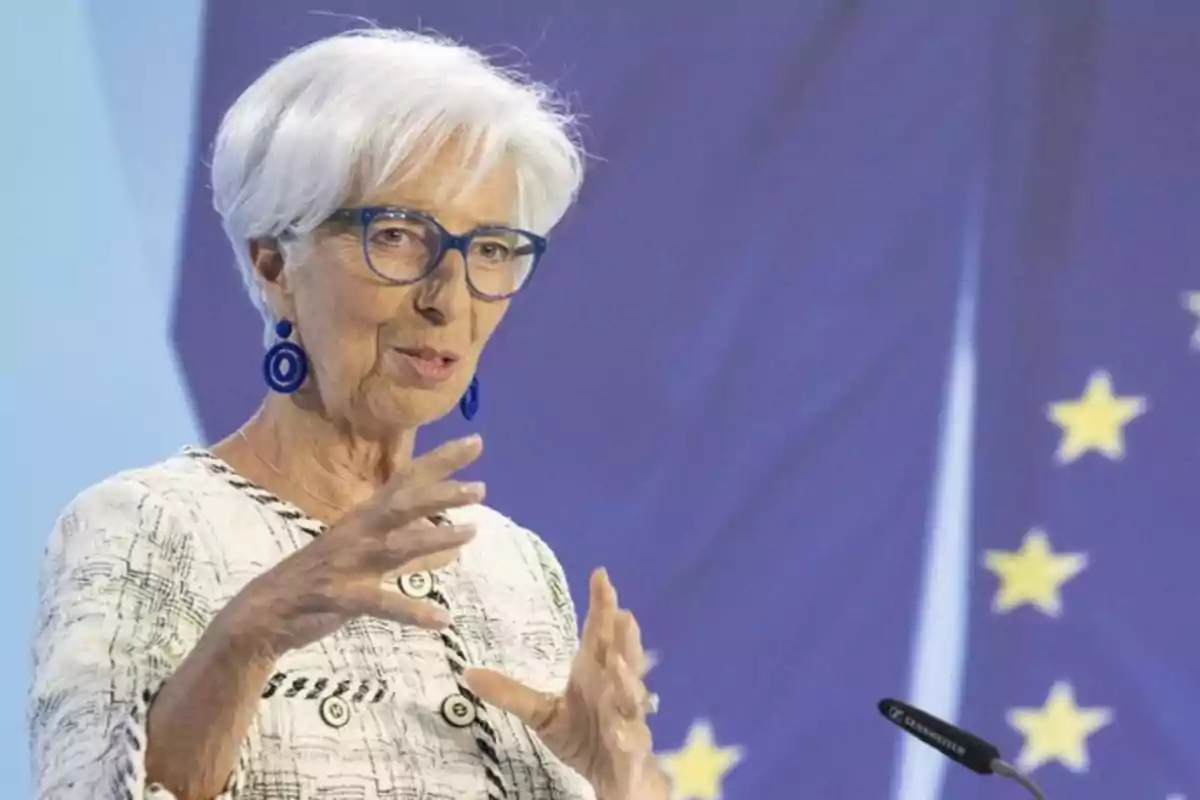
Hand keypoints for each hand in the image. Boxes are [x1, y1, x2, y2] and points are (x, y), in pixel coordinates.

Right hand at [229, 435, 485, 659]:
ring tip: (470, 534)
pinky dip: (412, 611)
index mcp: (365, 517)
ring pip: (396, 546)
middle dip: (440, 493)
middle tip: (480, 488)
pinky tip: (441, 619)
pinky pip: (382, 604)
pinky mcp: (340, 597)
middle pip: (403, 505)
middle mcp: (358, 532)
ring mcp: (348, 563)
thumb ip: (405, 542)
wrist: (263, 612)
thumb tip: (448, 537)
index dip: (441, 460)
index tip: (476, 441)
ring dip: (434, 539)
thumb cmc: (321, 577)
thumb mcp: (363, 551)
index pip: (408, 480)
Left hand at [464, 569, 668, 799]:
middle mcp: (615, 691)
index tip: (600, 575)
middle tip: (621, 613)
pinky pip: (632, 744)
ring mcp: (627, 720)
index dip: (602, 606)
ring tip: (614, 662)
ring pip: (631, 696)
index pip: (599, 635)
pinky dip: (628, 738)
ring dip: (626, 680)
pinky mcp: (632, 753)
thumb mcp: (542, 714)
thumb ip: (511, 694)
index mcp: (594, 674)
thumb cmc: (584, 736)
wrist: (615, 779)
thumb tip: (467, 673)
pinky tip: (619, 733)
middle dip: (623, 637)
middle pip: (623, 658)